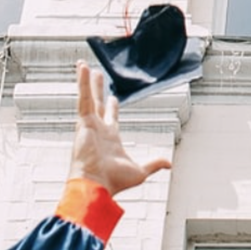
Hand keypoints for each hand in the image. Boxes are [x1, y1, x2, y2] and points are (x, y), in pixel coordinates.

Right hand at [69, 62, 171, 195]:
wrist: (96, 184)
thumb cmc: (113, 182)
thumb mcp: (139, 171)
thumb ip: (153, 164)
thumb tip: (169, 163)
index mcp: (110, 139)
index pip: (111, 118)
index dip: (112, 108)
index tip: (113, 98)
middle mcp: (98, 130)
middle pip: (98, 104)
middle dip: (97, 89)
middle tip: (96, 75)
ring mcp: (89, 125)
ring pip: (88, 97)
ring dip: (86, 81)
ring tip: (84, 65)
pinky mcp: (83, 122)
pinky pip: (83, 98)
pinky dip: (82, 83)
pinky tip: (82, 69)